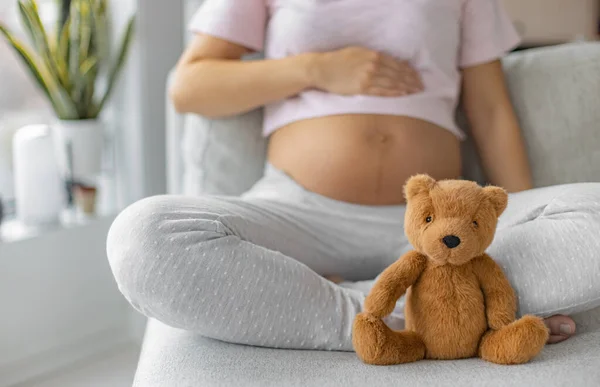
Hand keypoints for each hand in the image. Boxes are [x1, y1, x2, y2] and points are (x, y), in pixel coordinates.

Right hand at [308, 46, 423, 96]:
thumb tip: (386, 62)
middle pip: (398, 73)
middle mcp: (373, 65)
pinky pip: (383, 91)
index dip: (409, 70)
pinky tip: (403, 94)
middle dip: (411, 80)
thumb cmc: (337, 61)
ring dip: (406, 87)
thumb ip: (372, 57)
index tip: (417, 76)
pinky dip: (394, 92)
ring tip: (416, 91)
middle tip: (421, 86)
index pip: (397, 63)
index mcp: (373, 55)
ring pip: (393, 82)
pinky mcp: (362, 88)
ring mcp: (368, 76)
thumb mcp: (357, 52)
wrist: (322, 69)